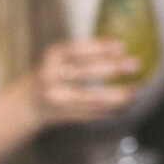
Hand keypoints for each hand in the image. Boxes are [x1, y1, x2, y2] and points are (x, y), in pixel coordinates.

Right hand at [21, 39, 137, 127]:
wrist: (27, 104)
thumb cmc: (53, 74)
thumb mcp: (59, 58)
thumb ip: (83, 54)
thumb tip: (122, 49)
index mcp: (51, 57)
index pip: (76, 50)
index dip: (99, 48)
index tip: (122, 46)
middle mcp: (50, 77)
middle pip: (84, 73)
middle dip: (112, 69)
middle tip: (136, 65)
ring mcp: (56, 98)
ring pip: (89, 98)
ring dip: (116, 96)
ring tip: (135, 92)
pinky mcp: (63, 116)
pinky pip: (91, 114)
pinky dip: (110, 111)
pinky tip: (126, 107)